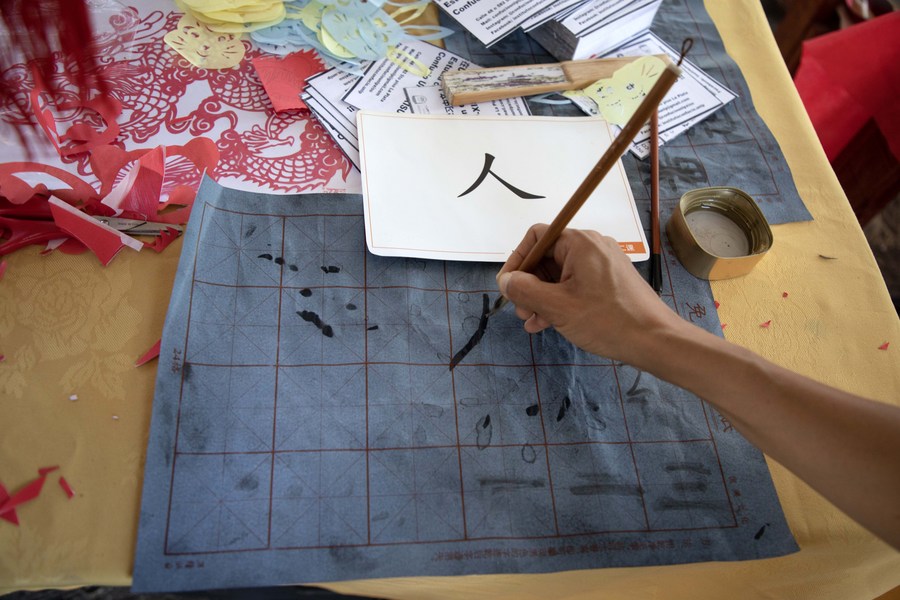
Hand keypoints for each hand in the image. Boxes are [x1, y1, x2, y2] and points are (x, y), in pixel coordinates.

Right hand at [496, 224, 681, 366]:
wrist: (655, 340)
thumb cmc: (606, 320)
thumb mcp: (556, 306)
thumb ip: (524, 289)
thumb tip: (506, 281)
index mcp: (579, 242)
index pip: (536, 237)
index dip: (517, 260)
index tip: (507, 286)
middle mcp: (592, 246)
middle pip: (547, 256)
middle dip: (529, 284)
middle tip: (522, 311)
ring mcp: (603, 264)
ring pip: (560, 274)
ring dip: (542, 296)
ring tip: (532, 321)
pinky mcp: (610, 281)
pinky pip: (576, 284)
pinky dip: (560, 300)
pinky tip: (547, 323)